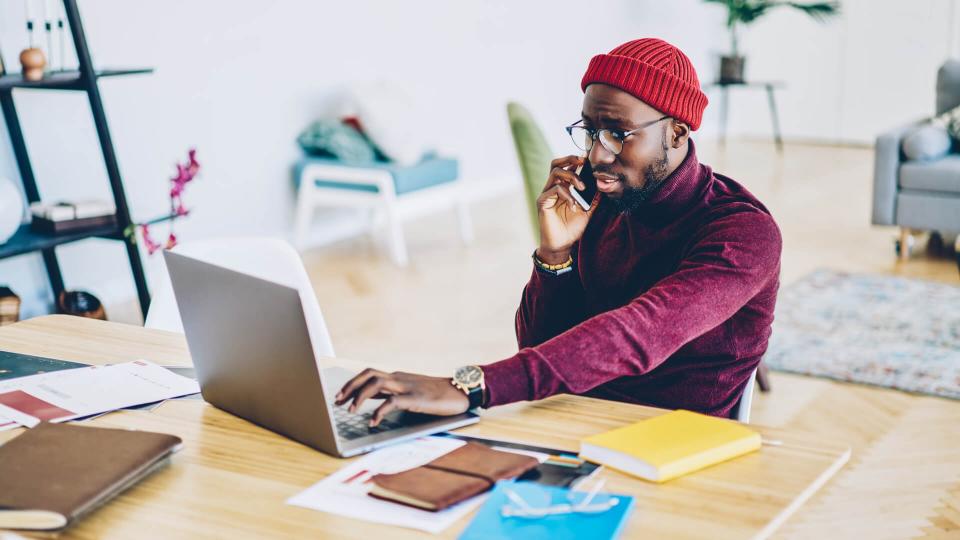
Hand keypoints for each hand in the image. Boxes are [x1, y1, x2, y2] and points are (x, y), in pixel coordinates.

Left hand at [334, 369, 469, 426]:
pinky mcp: (415, 398)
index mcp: (397, 377)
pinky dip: (379, 411)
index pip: (369, 374)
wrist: (460, 391)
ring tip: (351, 411)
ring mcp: (407, 386)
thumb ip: (394, 392)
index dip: (351, 383)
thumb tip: (374, 398)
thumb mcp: (411, 391)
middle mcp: (399, 378)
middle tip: (338, 401)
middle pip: (368, 374)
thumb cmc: (437, 395)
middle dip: (350, 386)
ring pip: (376, 383)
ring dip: (360, 396)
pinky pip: (392, 402)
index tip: (339, 396)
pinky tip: (372, 422)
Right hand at [536, 156, 599, 263]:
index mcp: (562, 187)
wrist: (561, 245)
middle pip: (556, 164)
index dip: (576, 160)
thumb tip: (604, 185)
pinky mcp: (542, 202)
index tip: (589, 160)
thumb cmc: (572, 229)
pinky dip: (567, 195)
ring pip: (555, 173)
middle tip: (583, 162)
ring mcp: (546, 194)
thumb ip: (593, 198)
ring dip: (571, 176)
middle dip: (569, 159)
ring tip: (582, 187)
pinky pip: (554, 190)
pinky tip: (574, 206)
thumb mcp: (587, 211)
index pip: (566, 167)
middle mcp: (552, 188)